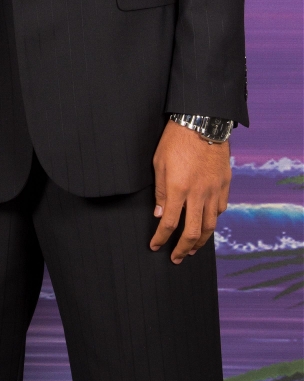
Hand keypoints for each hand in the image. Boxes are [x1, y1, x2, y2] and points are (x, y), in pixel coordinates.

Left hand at [150, 119, 230, 263]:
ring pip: (210, 225)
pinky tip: (206, 224)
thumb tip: (160, 214)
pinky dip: (212, 221)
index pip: (169, 223)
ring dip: (201, 241)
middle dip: (182, 249)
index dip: (161, 238)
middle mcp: (198, 194)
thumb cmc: (176, 139)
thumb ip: (160, 190)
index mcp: (178, 188)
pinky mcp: (224, 185)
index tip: (155, 246)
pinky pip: (220, 210)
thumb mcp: (159, 163)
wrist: (202, 122)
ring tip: (192, 249)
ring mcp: (213, 190)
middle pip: (193, 232)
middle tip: (176, 258)